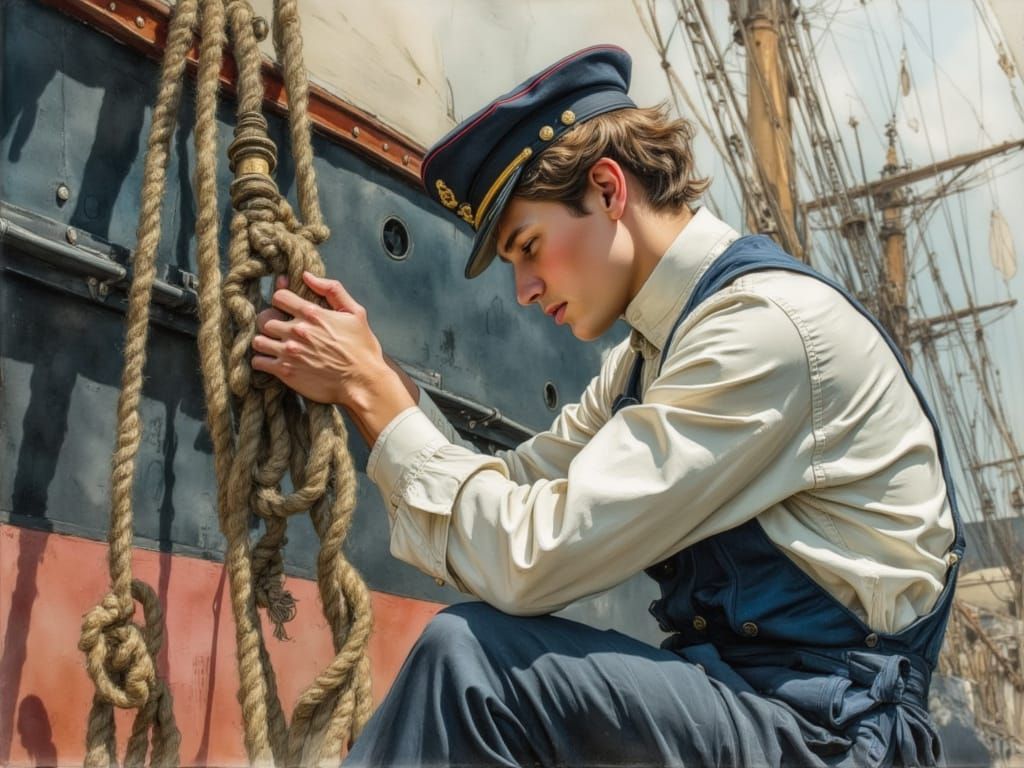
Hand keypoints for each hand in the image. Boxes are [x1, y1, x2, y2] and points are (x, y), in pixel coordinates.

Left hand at [252, 272, 404, 412]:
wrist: (362, 382)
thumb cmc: (362, 348)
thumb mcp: (355, 312)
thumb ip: (332, 290)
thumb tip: (306, 275)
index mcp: (312, 313)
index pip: (278, 296)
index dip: (281, 300)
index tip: (285, 308)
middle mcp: (297, 330)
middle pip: (264, 317)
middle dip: (270, 321)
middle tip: (279, 330)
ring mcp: (288, 351)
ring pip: (257, 340)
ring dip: (264, 341)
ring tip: (273, 346)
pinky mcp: (285, 372)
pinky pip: (258, 362)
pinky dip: (261, 361)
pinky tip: (272, 362)